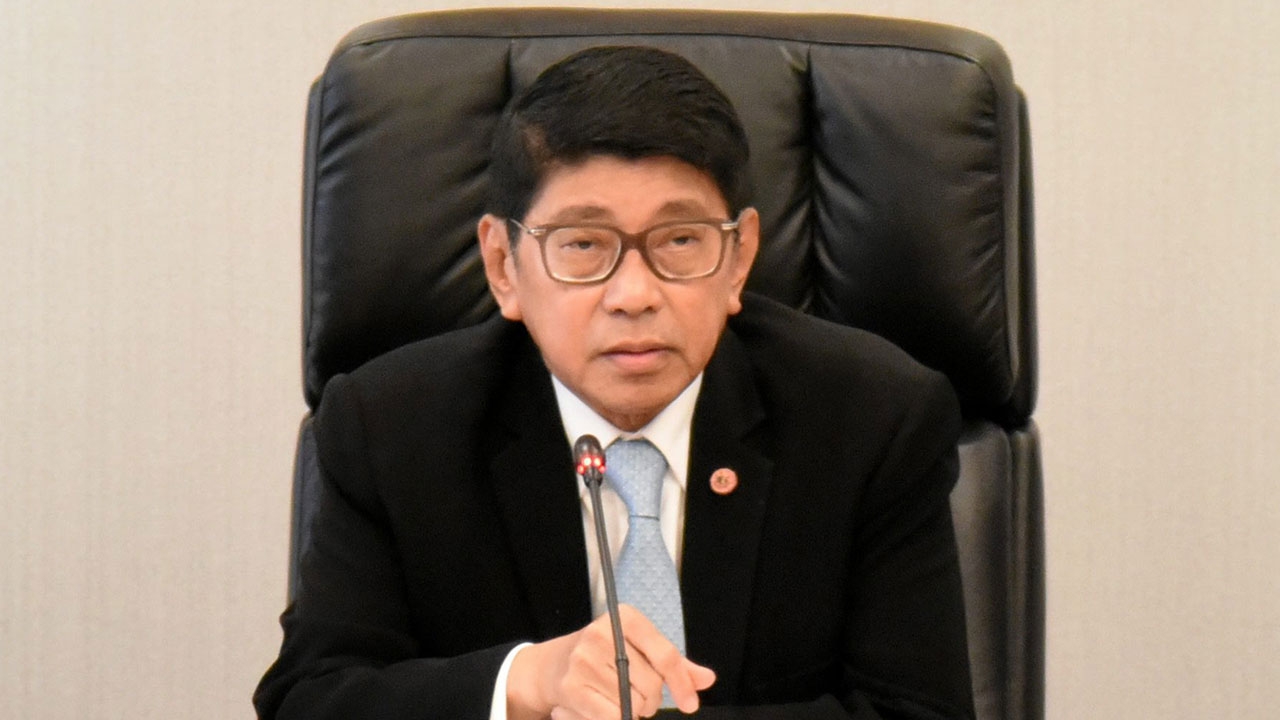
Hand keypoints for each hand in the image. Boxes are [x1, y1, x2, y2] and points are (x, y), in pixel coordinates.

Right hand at [506, 604, 715, 719]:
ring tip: (615, 698)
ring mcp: (584, 659)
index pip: (666, 655)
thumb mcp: (639, 649)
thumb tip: (707, 679)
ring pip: (632, 703)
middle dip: (649, 699)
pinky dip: (615, 719)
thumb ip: (674, 664)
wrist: (551, 667)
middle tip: (634, 695)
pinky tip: (603, 709)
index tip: (689, 704)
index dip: (681, 683)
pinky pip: (612, 717)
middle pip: (651, 684)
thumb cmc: (603, 657)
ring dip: (631, 711)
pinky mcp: (571, 686)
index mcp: (625, 617)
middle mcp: (602, 633)